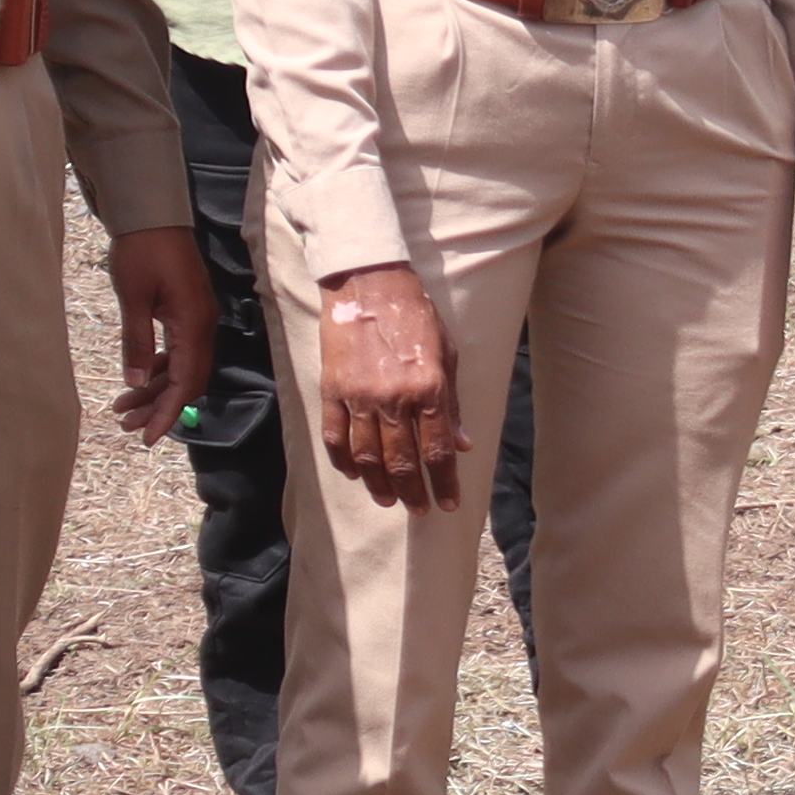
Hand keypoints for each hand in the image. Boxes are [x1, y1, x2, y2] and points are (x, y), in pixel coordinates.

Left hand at [101, 225, 212, 446]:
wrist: (153, 213)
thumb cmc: (141, 251)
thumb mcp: (133, 297)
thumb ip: (136, 341)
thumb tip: (136, 381)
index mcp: (193, 324)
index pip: (186, 381)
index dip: (168, 412)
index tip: (147, 436)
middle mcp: (202, 326)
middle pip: (188, 380)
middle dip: (159, 406)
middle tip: (126, 424)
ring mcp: (197, 318)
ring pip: (182, 367)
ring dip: (156, 388)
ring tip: (123, 406)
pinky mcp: (188, 311)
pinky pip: (179, 350)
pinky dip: (160, 368)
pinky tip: (139, 377)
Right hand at [315, 266, 464, 510]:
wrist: (369, 284)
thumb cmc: (417, 317)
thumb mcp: (448, 356)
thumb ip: (452, 404)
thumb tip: (462, 445)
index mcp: (428, 389)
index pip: (437, 451)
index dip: (444, 483)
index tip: (449, 505)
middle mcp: (394, 398)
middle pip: (402, 461)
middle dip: (413, 492)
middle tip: (420, 510)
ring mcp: (359, 396)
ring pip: (367, 456)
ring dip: (379, 485)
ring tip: (389, 501)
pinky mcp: (332, 390)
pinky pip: (336, 436)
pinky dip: (344, 461)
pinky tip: (355, 475)